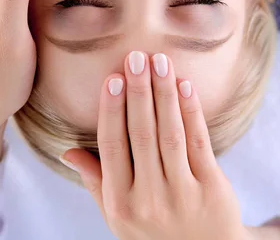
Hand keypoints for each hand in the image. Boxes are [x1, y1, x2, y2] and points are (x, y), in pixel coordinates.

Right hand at [63, 51, 250, 239]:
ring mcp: (183, 194)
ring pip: (170, 134)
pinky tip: (185, 85)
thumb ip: (96, 182)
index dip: (111, 111)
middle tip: (135, 57)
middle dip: (138, 92)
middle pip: (141, 134)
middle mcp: (149, 198)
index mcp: (120, 202)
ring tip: (159, 61)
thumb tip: (67, 153)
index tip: (112, 79)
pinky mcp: (212, 188)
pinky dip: (191, 111)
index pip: (112, 147)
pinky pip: (199, 142)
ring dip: (164, 94)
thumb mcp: (117, 217)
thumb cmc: (155, 233)